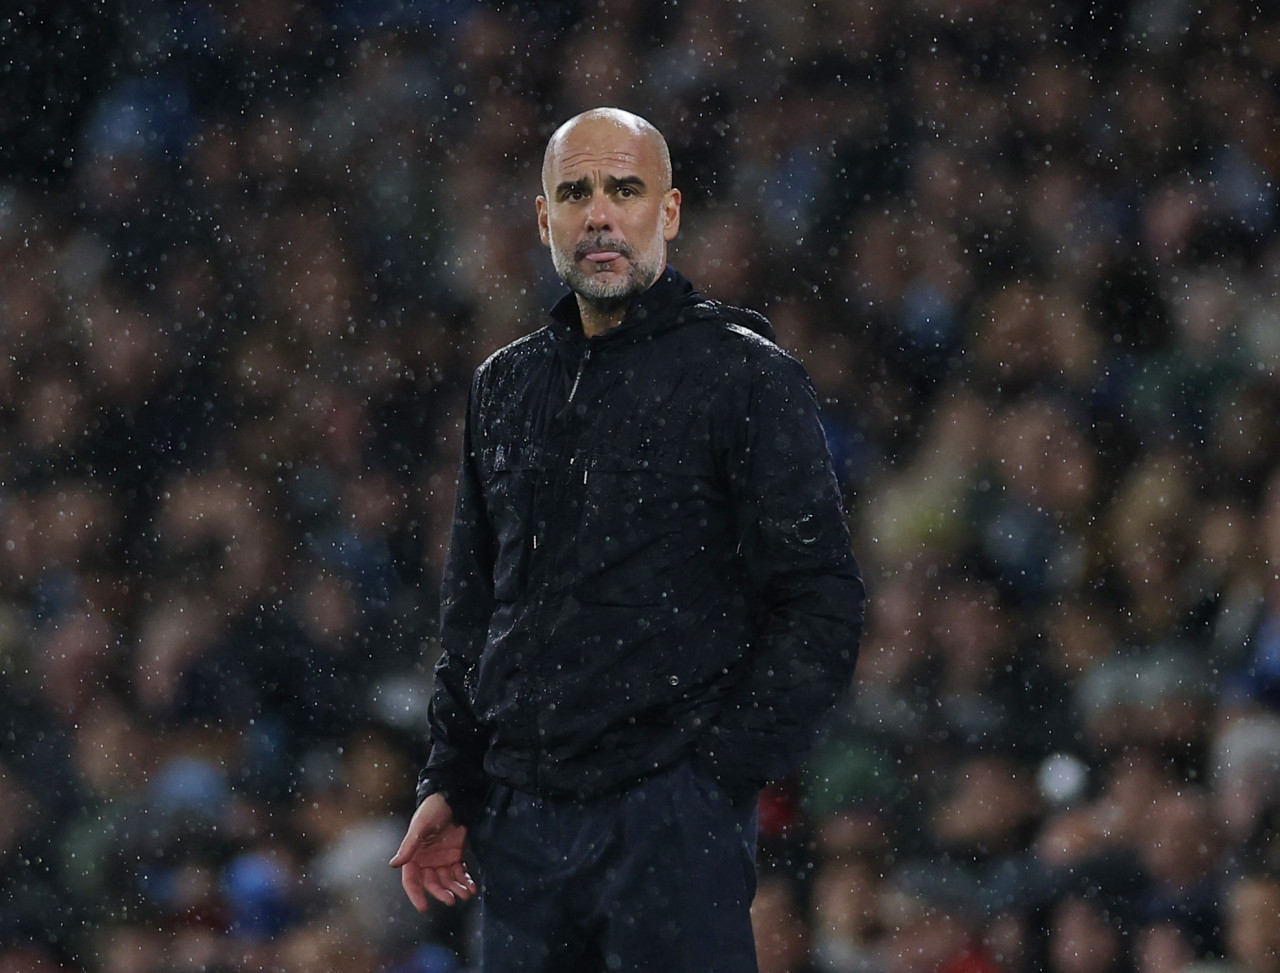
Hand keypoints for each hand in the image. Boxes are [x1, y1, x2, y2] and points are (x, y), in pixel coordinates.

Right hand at [389, 792, 477, 911]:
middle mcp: (427, 861)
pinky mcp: (455, 856)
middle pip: (432, 883)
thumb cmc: (432, 810)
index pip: (411, 880)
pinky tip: (472, 887)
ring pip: (448, 881)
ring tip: (466, 894)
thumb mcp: (420, 826)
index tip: (424, 907)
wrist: (452, 799)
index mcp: (414, 856)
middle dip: (441, 892)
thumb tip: (394, 864)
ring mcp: (441, 860)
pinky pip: (459, 873)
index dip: (416, 894)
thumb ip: (409, 846)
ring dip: (456, 889)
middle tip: (451, 900)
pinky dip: (465, 881)